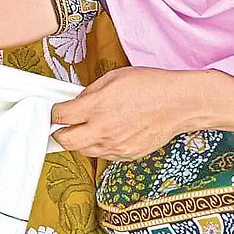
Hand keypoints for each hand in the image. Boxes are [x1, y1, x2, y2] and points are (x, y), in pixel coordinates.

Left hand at [51, 67, 201, 160]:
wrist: (178, 104)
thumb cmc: (150, 86)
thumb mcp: (113, 78)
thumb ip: (90, 92)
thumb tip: (77, 101)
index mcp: (97, 107)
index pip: (61, 116)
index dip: (55, 113)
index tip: (57, 111)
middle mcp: (103, 129)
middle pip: (66, 141)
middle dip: (59, 133)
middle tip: (63, 126)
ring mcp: (115, 145)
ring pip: (84, 151)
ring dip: (80, 141)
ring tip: (88, 128)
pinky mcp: (126, 155)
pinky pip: (104, 155)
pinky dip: (100, 146)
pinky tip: (107, 134)